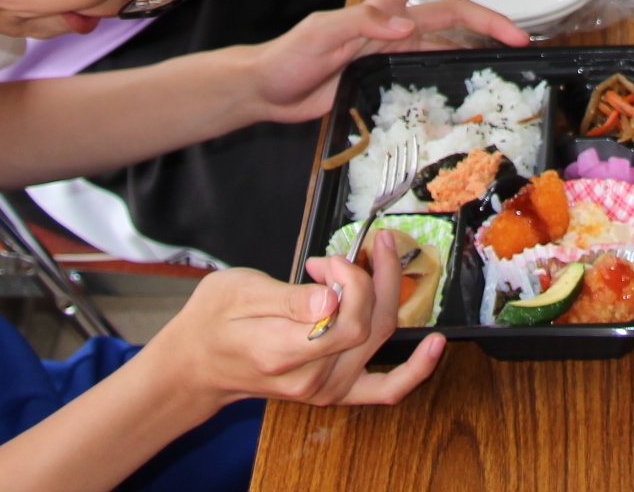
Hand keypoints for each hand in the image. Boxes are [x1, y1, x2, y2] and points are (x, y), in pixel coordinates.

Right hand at [138, 236, 445, 412]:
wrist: (197, 365)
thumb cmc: (212, 320)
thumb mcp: (236, 291)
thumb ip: (286, 298)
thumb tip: (329, 296)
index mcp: (282, 352)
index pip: (346, 320)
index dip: (351, 280)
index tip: (328, 259)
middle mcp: (309, 378)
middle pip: (369, 326)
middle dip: (376, 275)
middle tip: (366, 244)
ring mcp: (324, 389)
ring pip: (378, 341)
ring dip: (388, 295)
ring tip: (377, 259)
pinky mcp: (334, 390)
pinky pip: (384, 390)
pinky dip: (414, 372)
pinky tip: (435, 346)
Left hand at [247, 0, 530, 124]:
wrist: (268, 92)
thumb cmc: (288, 56)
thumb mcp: (320, 32)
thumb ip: (360, 23)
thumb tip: (405, 25)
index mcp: (377, 8)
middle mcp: (392, 28)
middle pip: (448, 14)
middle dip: (485, 19)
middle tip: (518, 37)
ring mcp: (392, 54)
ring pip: (446, 44)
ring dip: (477, 46)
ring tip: (510, 58)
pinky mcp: (388, 80)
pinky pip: (429, 72)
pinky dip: (454, 74)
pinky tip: (472, 82)